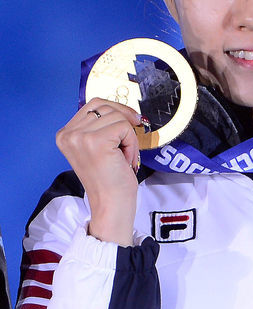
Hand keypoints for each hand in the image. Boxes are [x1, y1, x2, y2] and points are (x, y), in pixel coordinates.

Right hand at [56, 98, 141, 244]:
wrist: (110, 205)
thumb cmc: (109, 180)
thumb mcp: (97, 147)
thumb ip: (100, 126)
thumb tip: (125, 108)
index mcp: (65, 134)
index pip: (93, 104)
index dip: (116, 110)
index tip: (130, 122)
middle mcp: (68, 134)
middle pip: (106, 107)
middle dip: (123, 125)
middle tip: (126, 147)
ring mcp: (80, 137)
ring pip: (117, 117)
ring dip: (128, 137)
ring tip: (122, 157)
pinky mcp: (96, 141)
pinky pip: (125, 127)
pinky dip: (131, 143)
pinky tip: (125, 159)